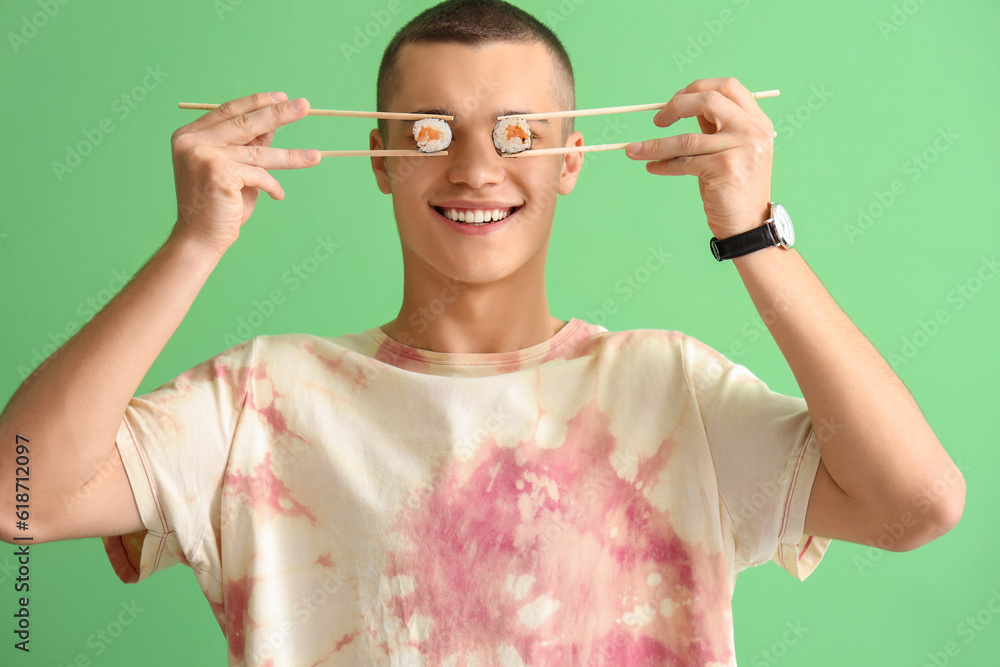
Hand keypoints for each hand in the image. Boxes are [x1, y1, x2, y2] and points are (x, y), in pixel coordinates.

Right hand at [169, 91, 319, 255]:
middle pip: (246, 122)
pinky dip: (272, 186)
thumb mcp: (236, 167)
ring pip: (259, 152)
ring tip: (316, 156)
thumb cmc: (220, 204)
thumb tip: (276, 120)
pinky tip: (278, 195)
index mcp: (190, 135)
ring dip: (291, 156)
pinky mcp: (219, 174)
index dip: (257, 102)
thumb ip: (250, 144)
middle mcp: (192, 141)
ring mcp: (204, 156)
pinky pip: (259, 175)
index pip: (229, 110)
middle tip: (304, 105)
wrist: (201, 237)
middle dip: (279, 114)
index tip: (283, 96)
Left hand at [625, 77, 774, 238]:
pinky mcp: (725, 169)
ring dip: (655, 144)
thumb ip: (714, 125)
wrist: (748, 225)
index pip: (726, 86)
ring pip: (687, 138)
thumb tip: (681, 104)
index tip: (675, 100)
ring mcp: (742, 149)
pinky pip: (684, 162)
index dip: (696, 88)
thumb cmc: (734, 187)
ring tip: (634, 150)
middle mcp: (753, 130)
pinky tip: (652, 167)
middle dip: (676, 106)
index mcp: (757, 120)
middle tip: (657, 120)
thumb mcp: (730, 148)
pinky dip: (663, 164)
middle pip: (708, 100)